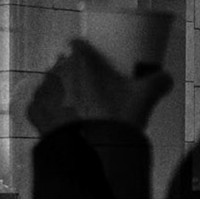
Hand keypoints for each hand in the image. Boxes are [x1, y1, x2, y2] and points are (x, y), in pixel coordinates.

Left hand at [26, 40, 171, 135]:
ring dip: (61, 93)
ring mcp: (42, 91)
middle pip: (63, 66)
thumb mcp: (144, 98)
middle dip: (75, 75)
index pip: (77, 45)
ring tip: (77, 110)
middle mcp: (56, 70)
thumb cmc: (116, 119)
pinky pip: (41, 107)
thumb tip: (166, 79)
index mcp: (80, 58)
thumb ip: (158, 82)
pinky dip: (50, 113)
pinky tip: (61, 121)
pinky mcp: (33, 112)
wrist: (91, 153)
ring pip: (52, 86)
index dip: (86, 53)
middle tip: (91, 91)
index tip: (95, 63)